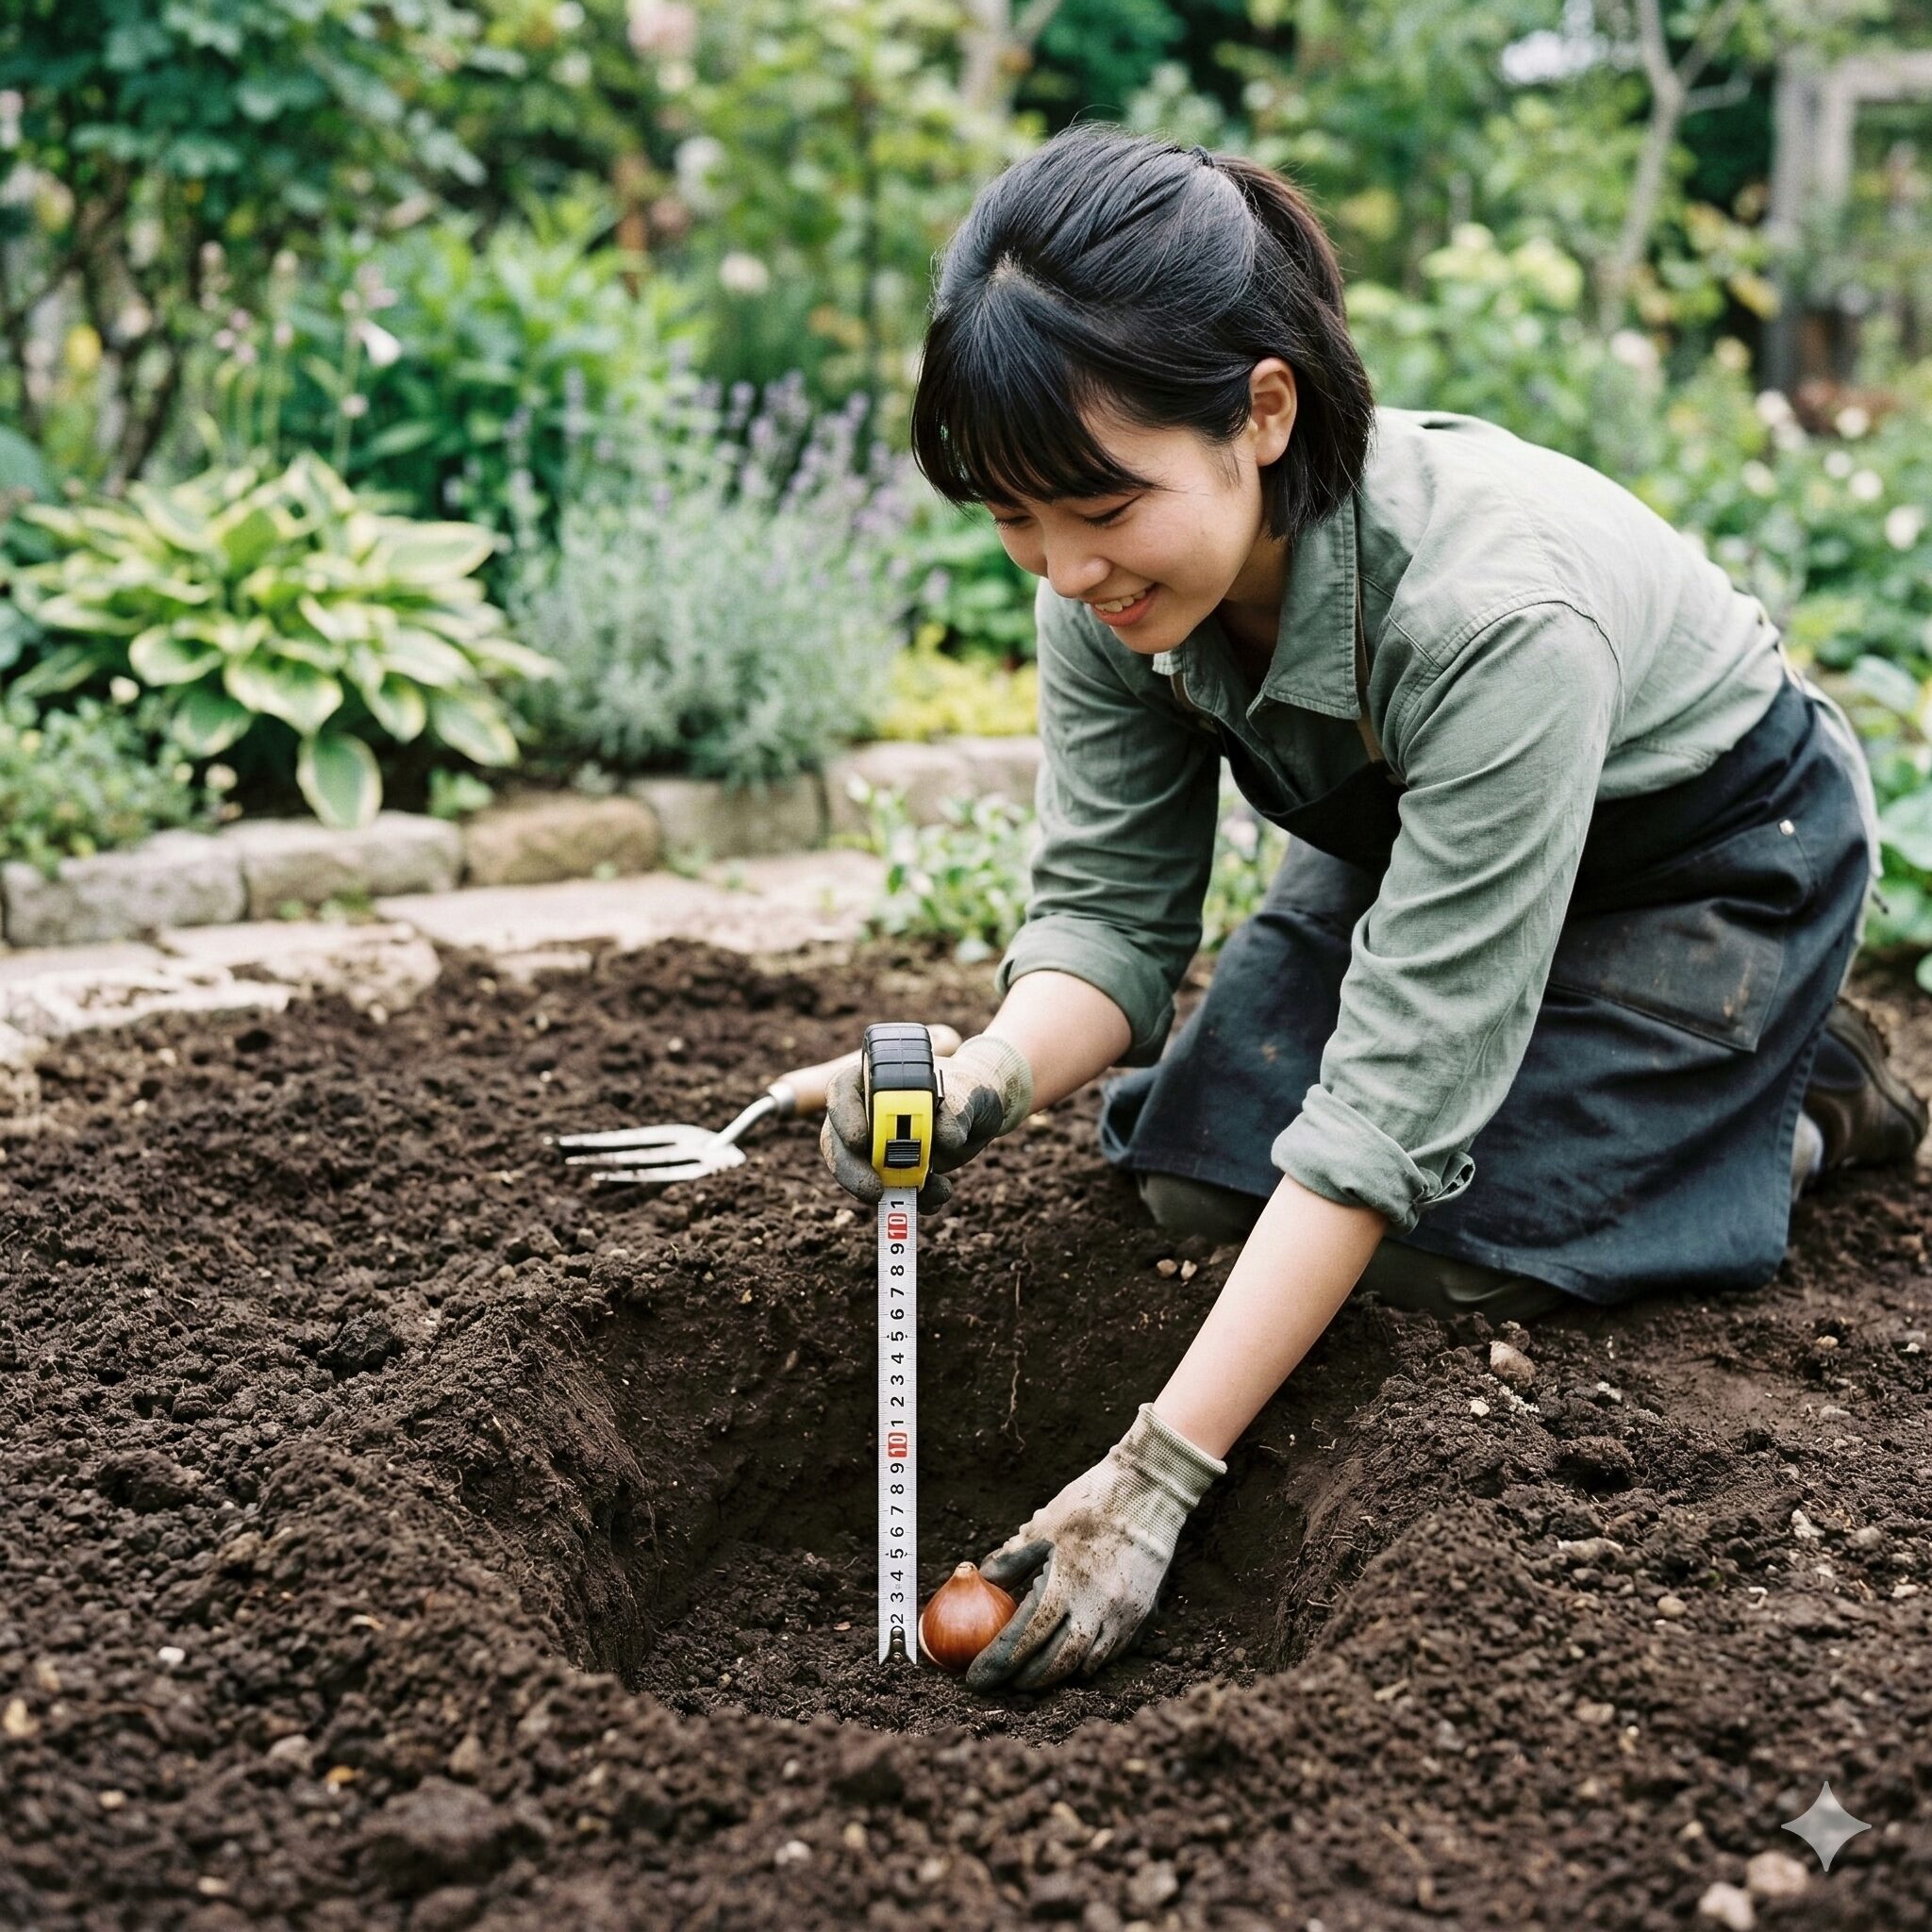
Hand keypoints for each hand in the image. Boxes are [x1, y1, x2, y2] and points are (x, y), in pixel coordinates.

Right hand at [819, 1032, 1032, 1212]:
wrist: (981, 1113)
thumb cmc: (968, 1090)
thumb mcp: (969, 1092)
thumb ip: (957, 1109)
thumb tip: (945, 1137)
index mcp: (876, 1078)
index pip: (843, 1091)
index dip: (844, 1117)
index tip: (860, 1141)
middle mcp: (867, 1111)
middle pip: (837, 1140)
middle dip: (851, 1169)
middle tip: (874, 1190)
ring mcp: (876, 1144)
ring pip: (857, 1172)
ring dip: (882, 1191)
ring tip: (923, 1196)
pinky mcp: (893, 1170)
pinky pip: (889, 1191)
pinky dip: (910, 1201)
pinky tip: (937, 1197)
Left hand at [965, 1405, 1224, 1691]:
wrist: (1148, 1491)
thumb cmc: (1088, 1504)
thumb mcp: (1043, 1527)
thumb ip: (1011, 1560)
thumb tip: (982, 1580)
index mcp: (1065, 1583)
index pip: (1025, 1636)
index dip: (998, 1662)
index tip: (975, 1678)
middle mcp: (1095, 1606)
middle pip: (1055, 1660)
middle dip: (1024, 1677)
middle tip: (1001, 1682)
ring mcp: (1121, 1613)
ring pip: (1084, 1662)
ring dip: (1055, 1675)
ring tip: (1030, 1677)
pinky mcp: (1139, 1613)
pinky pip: (1110, 1652)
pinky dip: (1086, 1662)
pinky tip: (1071, 1663)